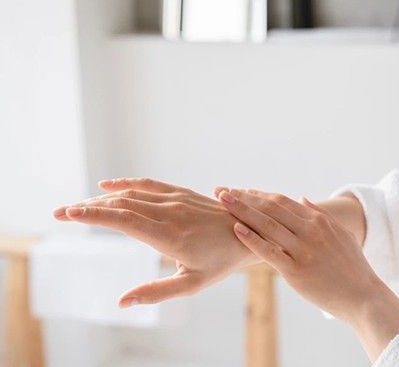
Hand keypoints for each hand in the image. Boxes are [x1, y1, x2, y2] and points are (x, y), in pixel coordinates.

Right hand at [52, 178, 260, 306]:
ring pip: (131, 193)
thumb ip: (155, 292)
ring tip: (76, 206)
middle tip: (59, 213)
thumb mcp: (192, 284)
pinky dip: (126, 184)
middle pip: (120, 203)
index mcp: (169, 235)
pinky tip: (107, 185)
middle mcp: (170, 212)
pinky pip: (149, 185)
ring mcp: (176, 199)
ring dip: (101, 198)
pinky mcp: (182, 193)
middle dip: (87, 207)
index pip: (123, 220)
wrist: (251, 232)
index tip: (69, 215)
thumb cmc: (222, 262)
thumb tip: (121, 302)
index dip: (94, 215)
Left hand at [214, 187, 395, 323]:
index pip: (282, 201)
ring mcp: (303, 250)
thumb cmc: (352, 267)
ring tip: (222, 201)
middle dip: (244, 197)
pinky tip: (235, 229)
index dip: (258, 195)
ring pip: (267, 225)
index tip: (240, 191)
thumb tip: (301, 199)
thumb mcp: (341, 235)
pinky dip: (251, 239)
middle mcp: (310, 231)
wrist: (362, 295)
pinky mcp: (296, 271)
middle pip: (271, 208)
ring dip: (242, 211)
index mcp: (319, 221)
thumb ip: (320, 216)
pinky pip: (269, 252)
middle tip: (221, 190)